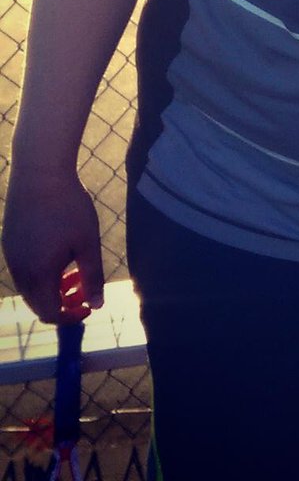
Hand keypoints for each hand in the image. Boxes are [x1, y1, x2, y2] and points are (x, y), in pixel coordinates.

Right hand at [1, 171, 103, 322]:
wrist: (40, 173)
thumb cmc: (69, 207)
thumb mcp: (88, 243)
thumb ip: (93, 277)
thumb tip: (97, 305)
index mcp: (37, 276)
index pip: (49, 314)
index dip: (70, 317)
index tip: (89, 307)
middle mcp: (19, 271)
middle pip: (38, 303)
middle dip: (63, 302)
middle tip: (85, 288)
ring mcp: (10, 256)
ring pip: (31, 286)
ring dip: (53, 286)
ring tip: (76, 271)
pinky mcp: (9, 242)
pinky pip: (24, 268)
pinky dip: (42, 272)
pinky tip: (60, 252)